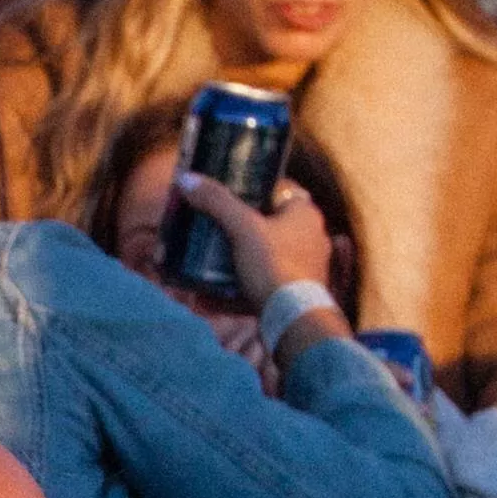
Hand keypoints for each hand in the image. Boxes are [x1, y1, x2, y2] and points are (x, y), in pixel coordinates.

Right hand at [176, 168, 331, 312]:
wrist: (294, 318)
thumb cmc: (274, 264)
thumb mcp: (242, 228)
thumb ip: (216, 202)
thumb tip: (187, 179)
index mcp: (305, 214)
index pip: (281, 190)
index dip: (254, 189)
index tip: (227, 195)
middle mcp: (309, 238)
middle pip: (267, 226)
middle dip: (237, 230)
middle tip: (209, 229)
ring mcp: (302, 269)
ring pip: (261, 259)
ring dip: (231, 264)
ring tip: (202, 265)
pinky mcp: (292, 295)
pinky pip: (259, 287)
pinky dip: (233, 292)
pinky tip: (205, 300)